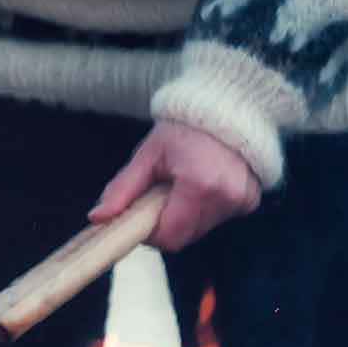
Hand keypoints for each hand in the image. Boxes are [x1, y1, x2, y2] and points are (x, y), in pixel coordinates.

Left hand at [91, 121, 261, 251]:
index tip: (141, 215)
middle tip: (160, 196)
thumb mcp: (148, 156)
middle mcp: (225, 198)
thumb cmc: (184, 129)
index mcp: (199, 185)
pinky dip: (203, 209)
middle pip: (184, 237)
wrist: (227, 109)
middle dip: (165, 224)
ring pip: (199, 230)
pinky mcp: (249, 201)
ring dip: (183, 217)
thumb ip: (123, 189)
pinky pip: (217, 219)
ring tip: (182, 185)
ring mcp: (241, 201)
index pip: (169, 236)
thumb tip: (98, 217)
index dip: (150, 233)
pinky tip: (202, 184)